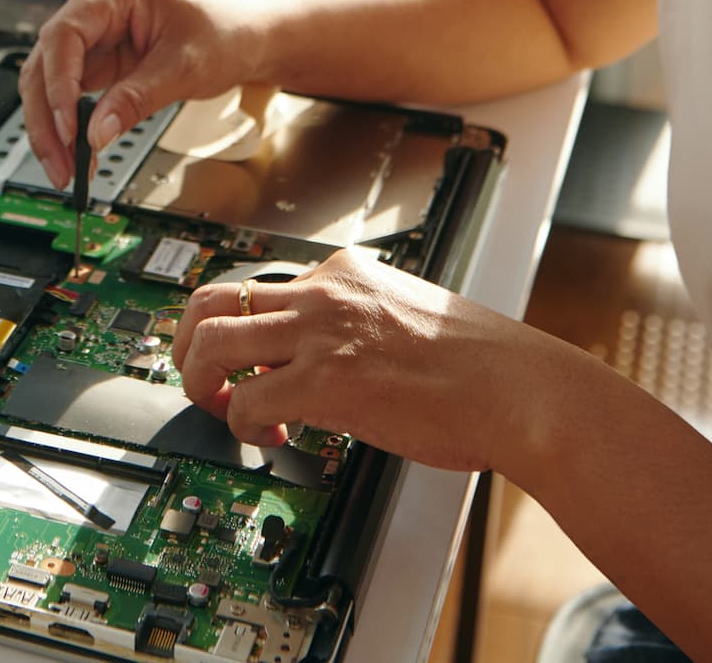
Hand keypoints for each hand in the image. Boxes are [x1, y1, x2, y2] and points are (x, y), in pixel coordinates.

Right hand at [20, 0, 272, 187]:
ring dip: (52, 125)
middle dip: (47, 116)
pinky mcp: (99, 58)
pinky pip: (69, 92)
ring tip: (65, 166)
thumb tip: (95, 134)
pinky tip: (76, 152)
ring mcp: (95, 33)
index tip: (68, 127)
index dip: (59, 84)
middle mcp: (96, 6)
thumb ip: (136, 100)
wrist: (249, 35)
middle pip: (46, 61)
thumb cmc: (226, 32)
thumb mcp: (184, 67)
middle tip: (59, 162)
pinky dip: (68, 123)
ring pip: (49, 80)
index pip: (65, 35)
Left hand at [170, 248, 552, 472]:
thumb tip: (334, 359)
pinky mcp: (325, 381)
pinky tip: (274, 440)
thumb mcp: (411, 315)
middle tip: (203, 380)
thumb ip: (363, 323)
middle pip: (212, 299)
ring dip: (199, 382)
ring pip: (211, 342)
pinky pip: (246, 402)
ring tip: (222, 411)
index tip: (241, 359)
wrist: (522, 390)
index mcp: (348, 271)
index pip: (261, 284)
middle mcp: (326, 290)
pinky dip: (242, 427)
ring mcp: (322, 333)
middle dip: (189, 344)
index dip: (240, 328)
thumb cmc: (485, 367)